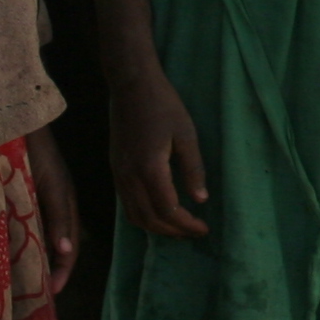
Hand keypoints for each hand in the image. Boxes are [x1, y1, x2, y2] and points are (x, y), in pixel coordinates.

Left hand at [21, 126, 81, 286]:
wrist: (8, 124)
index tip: (50, 295)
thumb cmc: (36, 152)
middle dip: (41, 273)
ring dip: (21, 262)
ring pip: (27, 242)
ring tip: (9, 286)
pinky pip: (8, 230)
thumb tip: (65, 253)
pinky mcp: (6, 201)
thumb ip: (59, 218)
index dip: (61, 272)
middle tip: (28, 299)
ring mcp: (26, 207)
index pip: (67, 249)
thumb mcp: (53, 186)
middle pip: (47, 250)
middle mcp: (46, 211)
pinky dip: (4, 246)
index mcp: (63, 208)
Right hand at [112, 68, 210, 238]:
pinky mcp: (115, 169)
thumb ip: (193, 169)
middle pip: (149, 219)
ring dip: (157, 227)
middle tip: (194, 232)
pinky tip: (159, 213)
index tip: (203, 228)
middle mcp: (130, 177)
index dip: (186, 224)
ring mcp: (119, 175)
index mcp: (150, 169)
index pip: (168, 210)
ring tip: (179, 228)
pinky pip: (127, 204)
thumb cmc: (164, 106)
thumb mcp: (186, 135)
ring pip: (135, 215)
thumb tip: (200, 199)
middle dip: (173, 231)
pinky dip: (143, 216)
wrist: (131, 87)